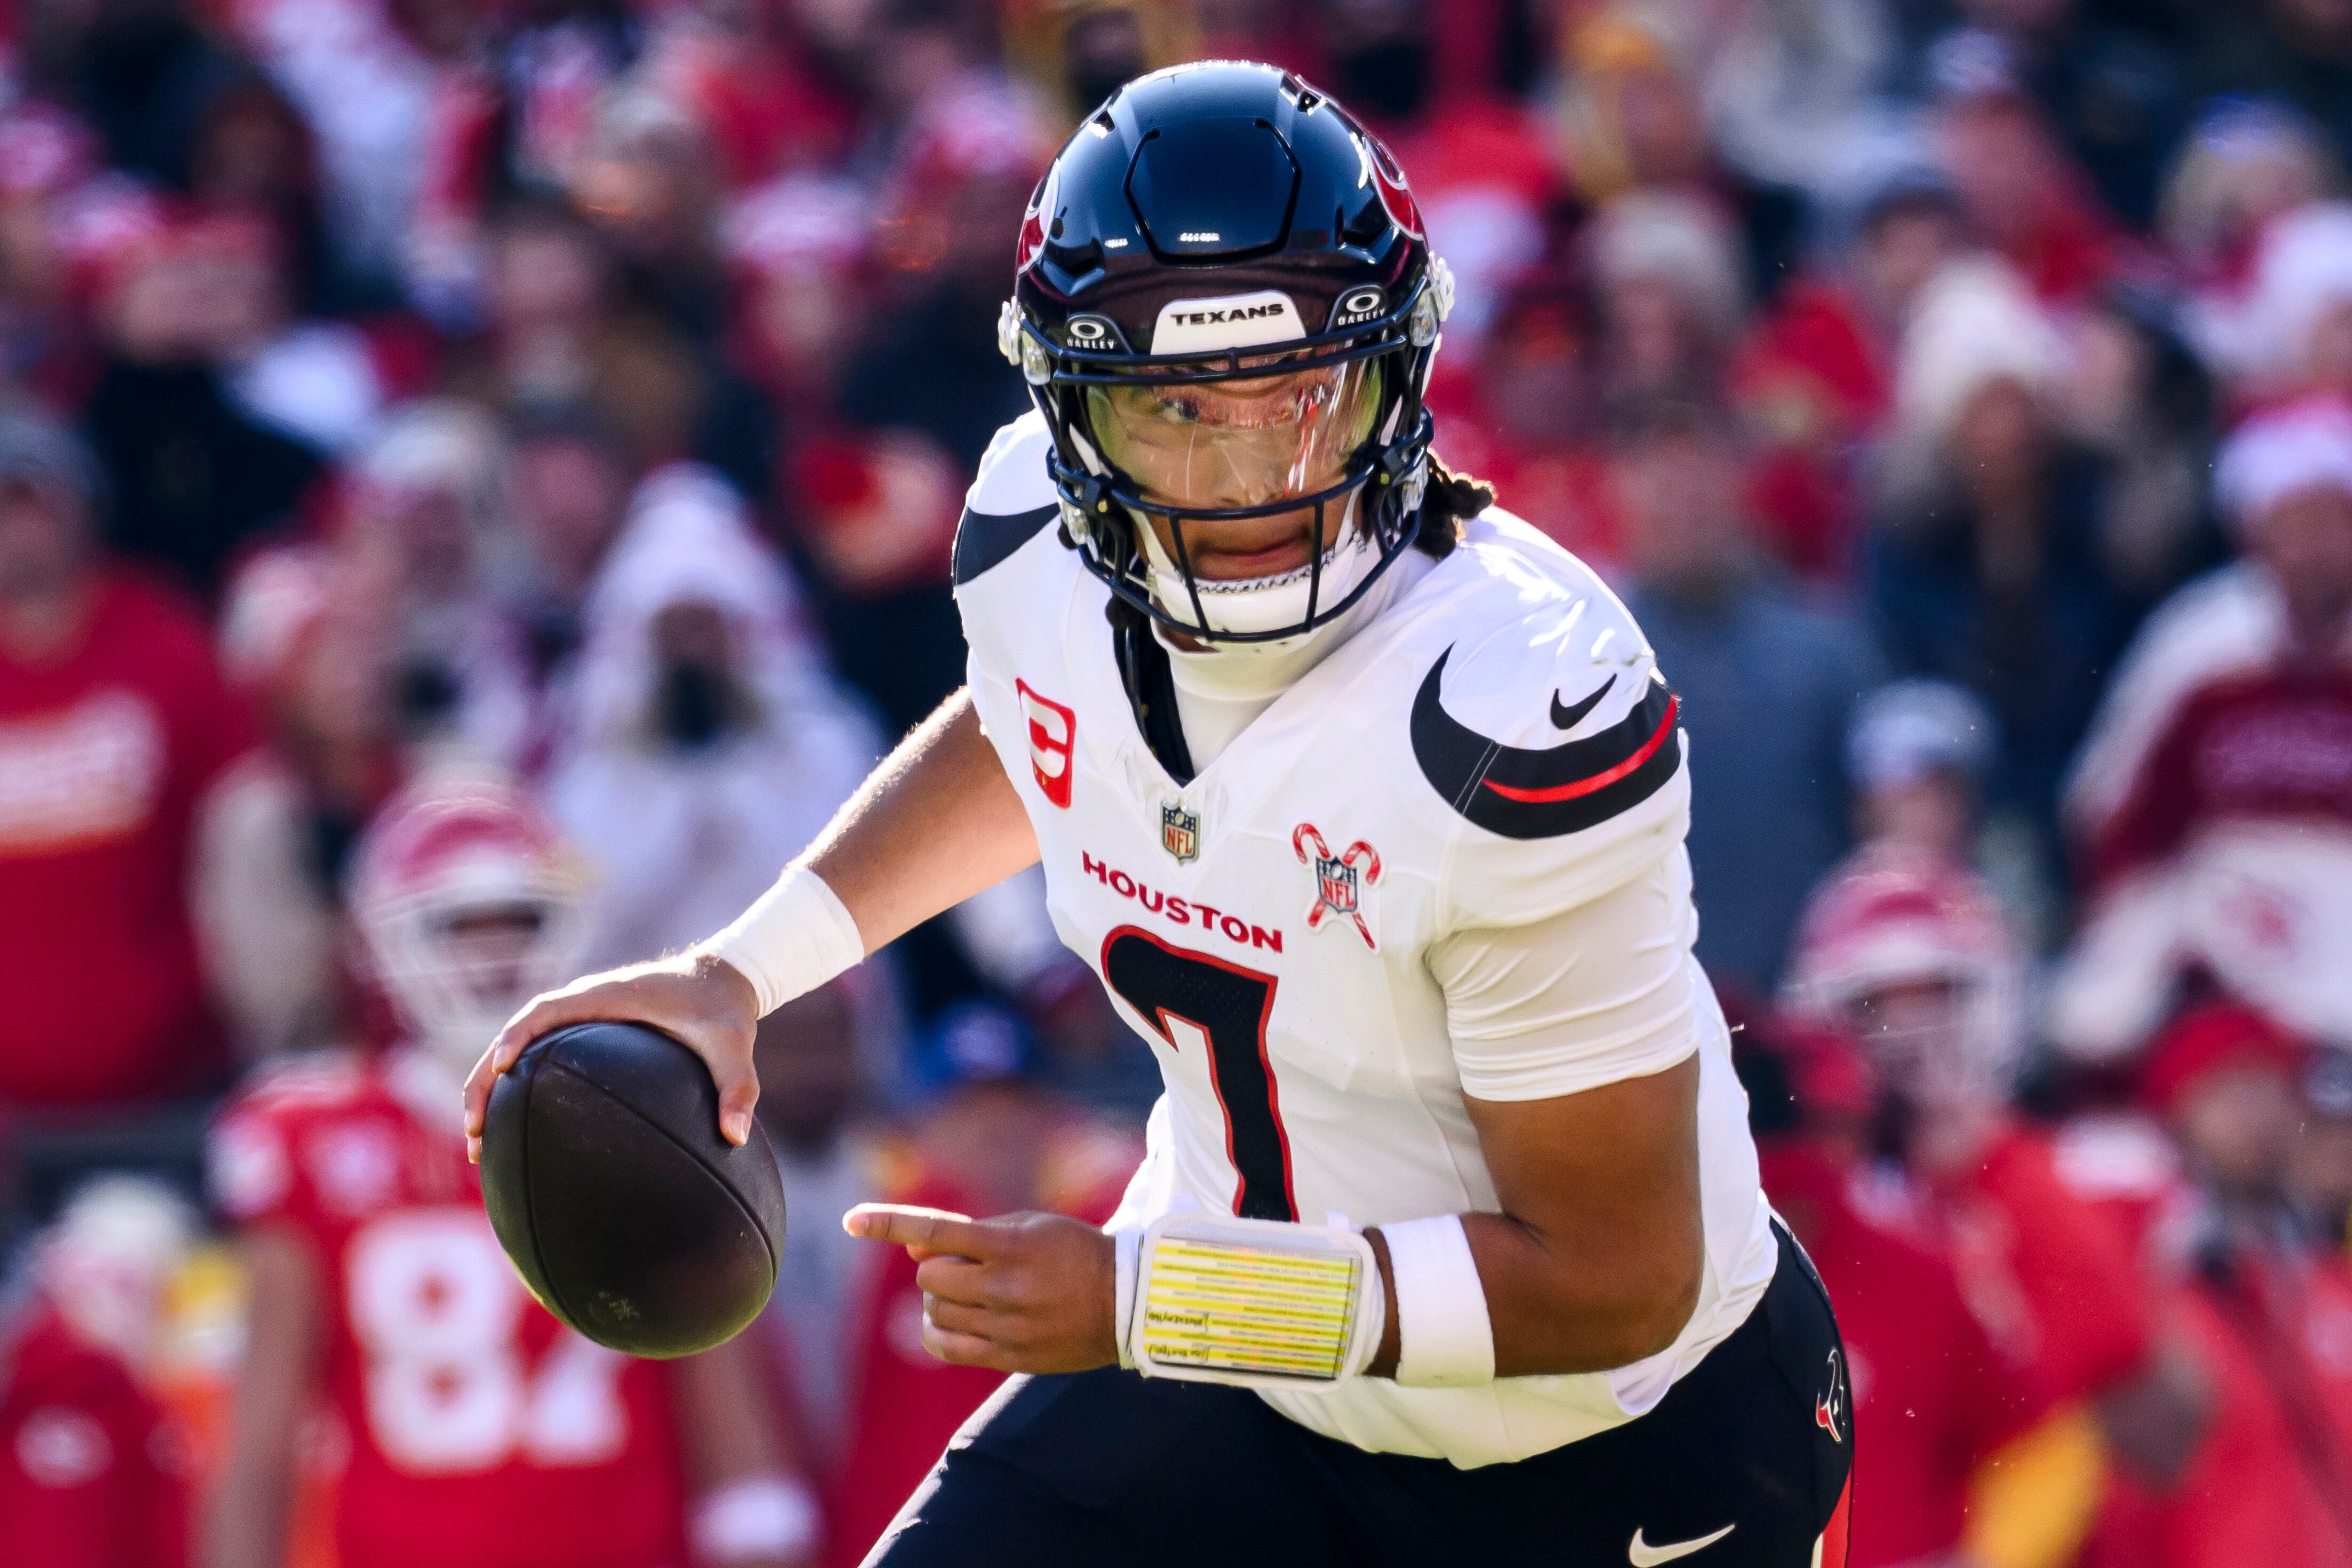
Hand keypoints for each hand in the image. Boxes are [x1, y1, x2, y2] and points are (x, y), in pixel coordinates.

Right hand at [464, 951, 760, 1160]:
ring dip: (491, 1086)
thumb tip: (735, 1137)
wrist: (725, 979)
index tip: (500, 1068)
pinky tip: (516, 1131)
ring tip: (479, 1141)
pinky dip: (518, 1087)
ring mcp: (580, 1017)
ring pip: (519, 1048)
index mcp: (607, 996)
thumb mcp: (735, 1046)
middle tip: (474, 1131)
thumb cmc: (725, 1009)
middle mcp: (584, 1002)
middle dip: (485, 1078)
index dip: (517, 1035)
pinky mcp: (584, 1032)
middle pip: (515, 1035)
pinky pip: (540, 1056)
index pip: (545, 1010)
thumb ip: (739, 1087)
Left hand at [844, 1204, 1118, 1374]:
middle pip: (928, 1277)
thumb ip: (972, 1233)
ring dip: (939, 1298)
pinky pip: (946, 1346)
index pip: (937, 1231)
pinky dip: (937, 1329)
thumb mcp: (1029, 1226)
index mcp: (1010, 1246)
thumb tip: (914, 1248)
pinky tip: (952, 1319)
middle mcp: (1004, 1287)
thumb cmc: (1073, 1253)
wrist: (1124, 1304)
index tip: (851, 1219)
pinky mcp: (1007, 1357)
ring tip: (968, 1293)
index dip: (889, 1223)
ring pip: (934, 1311)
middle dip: (934, 1268)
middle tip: (961, 1266)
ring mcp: (1005, 1326)